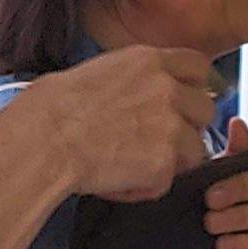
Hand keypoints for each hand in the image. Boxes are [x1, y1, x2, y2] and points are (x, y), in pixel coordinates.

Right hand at [24, 46, 220, 202]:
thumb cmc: (52, 109)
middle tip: (155, 141)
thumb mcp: (100, 72)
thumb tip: (150, 91)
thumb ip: (137, 78)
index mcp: (150, 60)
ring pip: (196, 149)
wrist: (42, 141)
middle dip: (187, 127)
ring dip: (171, 161)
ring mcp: (170, 125)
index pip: (198, 67)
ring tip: (131, 165)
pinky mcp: (165, 161)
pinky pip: (168, 181)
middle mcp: (167, 88)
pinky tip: (117, 181)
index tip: (180, 103)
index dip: (192, 88)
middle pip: (205, 109)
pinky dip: (146, 188)